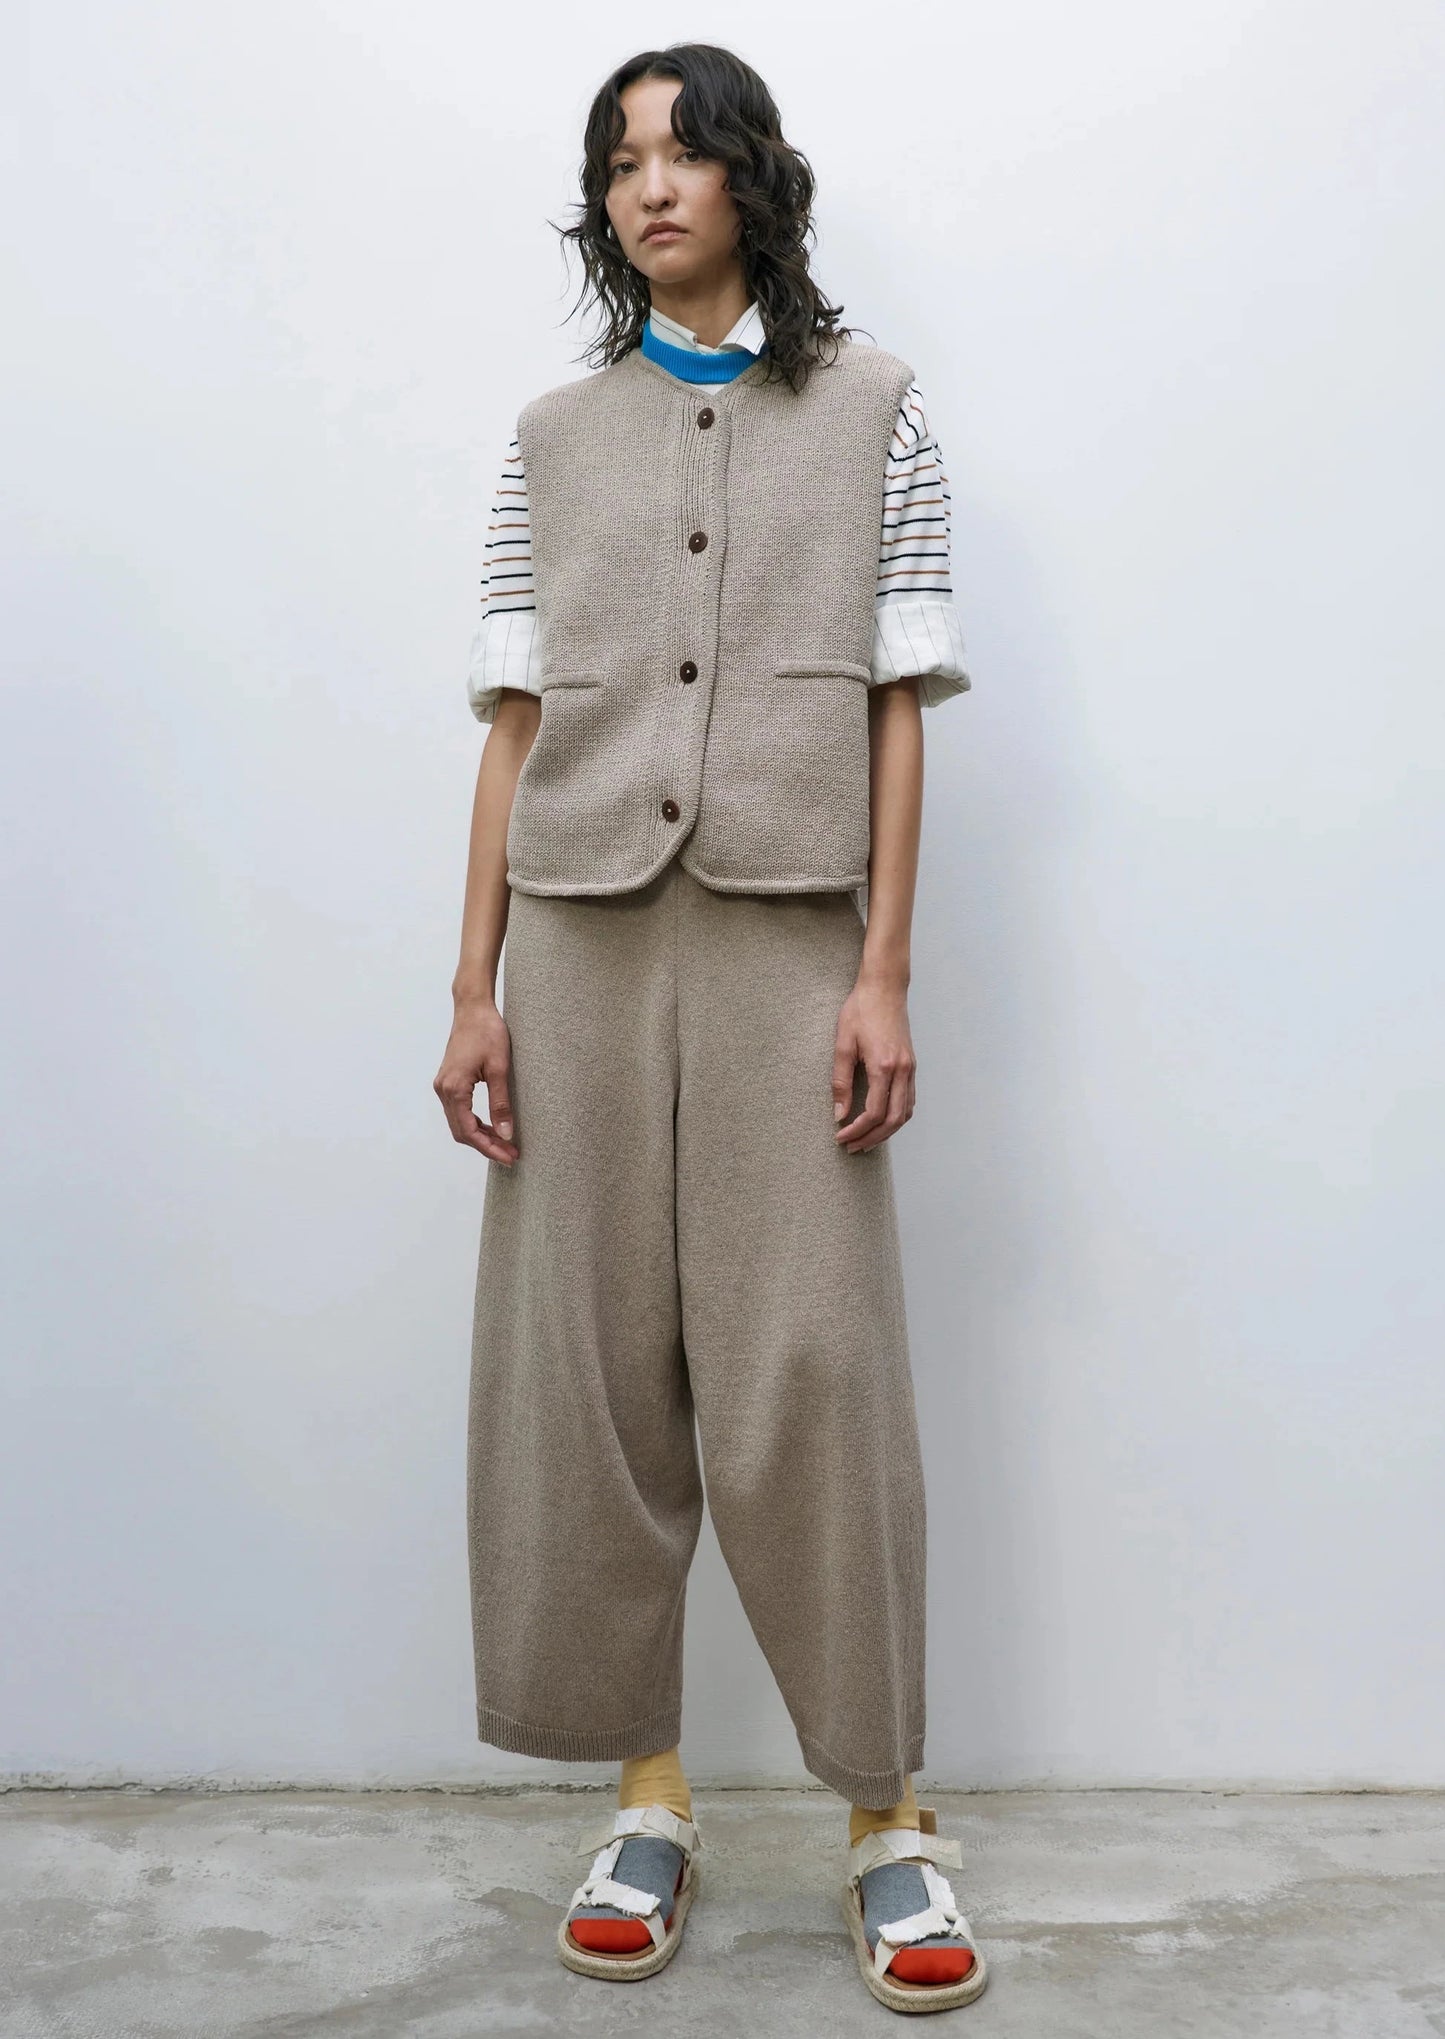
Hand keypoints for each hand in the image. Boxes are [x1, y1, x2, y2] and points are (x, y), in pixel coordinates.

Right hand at [434, 1000, 519, 1164]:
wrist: (473, 1008)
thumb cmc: (487, 1032)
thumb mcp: (499, 1068)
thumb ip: (501, 1103)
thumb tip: (505, 1134)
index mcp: (454, 1088)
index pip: (469, 1131)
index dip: (489, 1148)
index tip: (508, 1157)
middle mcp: (443, 1089)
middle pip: (461, 1132)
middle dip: (486, 1146)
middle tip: (510, 1154)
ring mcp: (443, 1085)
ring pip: (458, 1123)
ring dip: (480, 1136)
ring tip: (504, 1144)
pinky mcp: (449, 1081)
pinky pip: (458, 1111)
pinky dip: (474, 1123)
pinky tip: (492, 1126)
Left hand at [831, 976, 915, 1153]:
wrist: (885, 987)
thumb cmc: (861, 1010)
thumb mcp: (843, 1044)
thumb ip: (840, 1081)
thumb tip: (838, 1113)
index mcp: (883, 1066)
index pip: (873, 1112)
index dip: (856, 1129)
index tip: (841, 1136)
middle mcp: (902, 1071)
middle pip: (893, 1120)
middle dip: (872, 1138)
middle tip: (852, 1147)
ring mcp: (910, 1068)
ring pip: (905, 1113)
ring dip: (886, 1132)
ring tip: (866, 1140)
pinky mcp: (911, 1065)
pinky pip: (909, 1100)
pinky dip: (897, 1117)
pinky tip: (882, 1121)